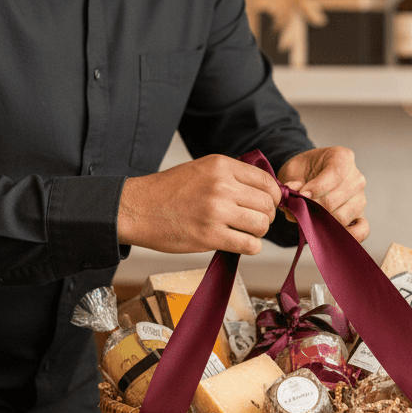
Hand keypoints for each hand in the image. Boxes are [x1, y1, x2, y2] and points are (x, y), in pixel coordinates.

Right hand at [117, 155, 281, 255]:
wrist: (138, 208)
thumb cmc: (168, 191)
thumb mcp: (202, 169)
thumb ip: (232, 176)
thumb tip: (265, 191)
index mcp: (221, 166)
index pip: (266, 181)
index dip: (273, 196)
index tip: (268, 204)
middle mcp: (221, 185)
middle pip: (267, 204)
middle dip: (266, 216)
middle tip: (254, 221)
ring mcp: (216, 211)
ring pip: (261, 225)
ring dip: (258, 232)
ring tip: (244, 232)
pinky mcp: (209, 236)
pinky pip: (249, 245)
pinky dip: (250, 247)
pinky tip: (239, 243)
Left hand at [277, 146, 368, 243]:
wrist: (308, 176)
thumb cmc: (302, 171)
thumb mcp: (293, 171)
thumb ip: (292, 184)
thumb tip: (293, 198)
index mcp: (343, 158)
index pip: (335, 174)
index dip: (317, 187)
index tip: (302, 194)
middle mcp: (356, 178)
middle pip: (335, 199)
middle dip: (313, 207)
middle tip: (300, 208)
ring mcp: (360, 198)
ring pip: (341, 217)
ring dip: (321, 221)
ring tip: (309, 217)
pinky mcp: (360, 216)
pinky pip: (362, 230)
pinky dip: (346, 235)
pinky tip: (329, 232)